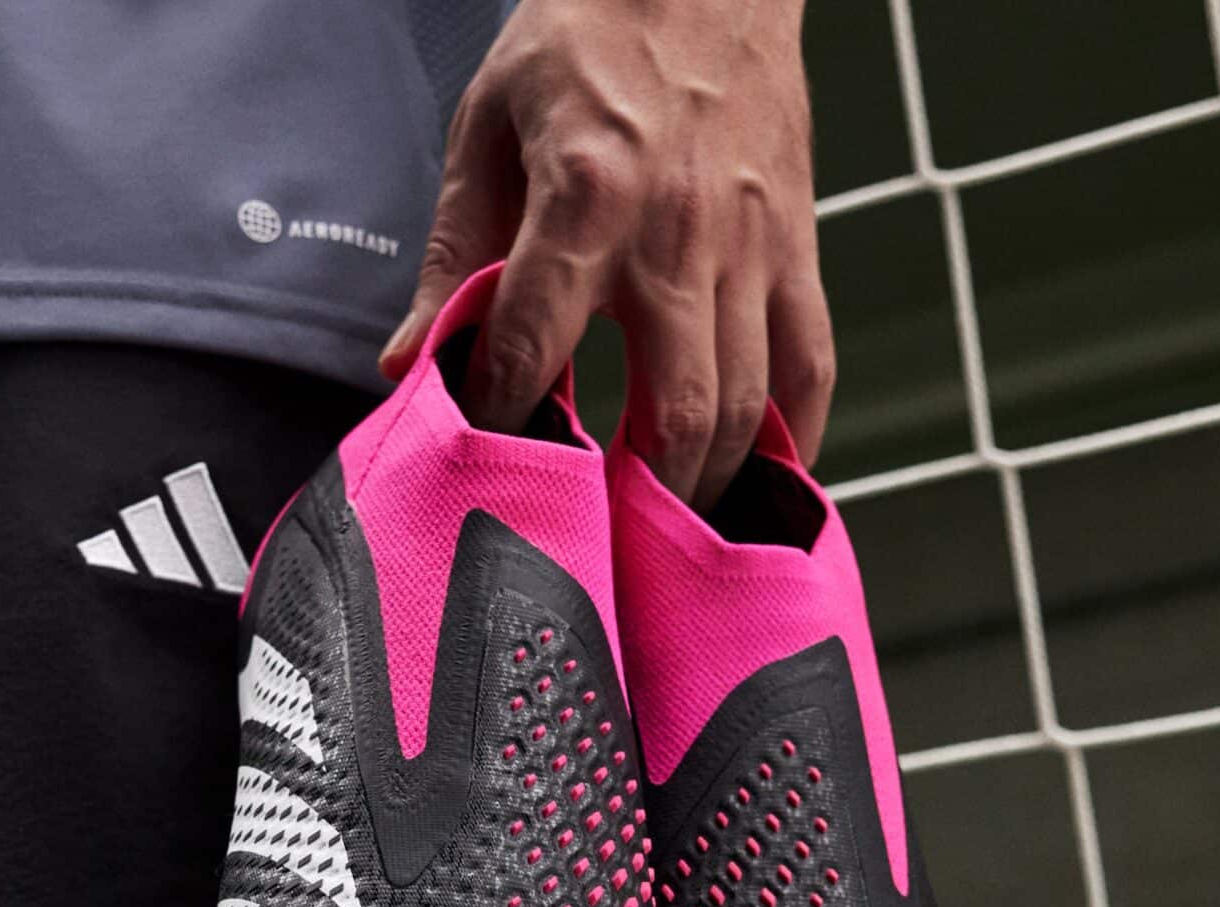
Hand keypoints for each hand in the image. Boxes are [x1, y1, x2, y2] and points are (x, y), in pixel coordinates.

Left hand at [380, 0, 833, 505]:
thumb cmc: (587, 36)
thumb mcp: (488, 125)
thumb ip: (454, 253)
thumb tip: (408, 362)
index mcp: (590, 197)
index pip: (539, 347)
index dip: (505, 420)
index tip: (482, 464)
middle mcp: (682, 233)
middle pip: (676, 409)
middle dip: (636, 496)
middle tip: (597, 542)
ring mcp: (753, 245)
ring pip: (748, 405)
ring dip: (706, 485)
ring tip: (663, 535)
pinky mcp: (799, 245)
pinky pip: (811, 364)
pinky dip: (791, 437)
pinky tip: (755, 480)